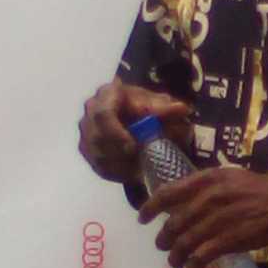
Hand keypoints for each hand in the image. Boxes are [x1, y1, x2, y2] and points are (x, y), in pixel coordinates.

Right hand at [78, 79, 192, 181]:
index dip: (116, 133)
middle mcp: (91, 111)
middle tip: (141, 161)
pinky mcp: (87, 151)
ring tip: (142, 166)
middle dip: (120, 153)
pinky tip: (134, 171)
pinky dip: (118, 173)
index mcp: (107, 94)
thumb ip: (168, 108)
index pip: (103, 114)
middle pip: (97, 138)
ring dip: (121, 165)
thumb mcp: (160, 105)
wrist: (139, 117)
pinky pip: (99, 167)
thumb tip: (181, 109)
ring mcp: (86, 132)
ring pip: (98, 155)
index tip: (133, 147)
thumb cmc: (148, 108)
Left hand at [139, 165, 267, 267]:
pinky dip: (192, 267)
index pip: (167, 193)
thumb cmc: (259, 189)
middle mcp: (207, 199)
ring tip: (174, 262)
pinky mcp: (227, 240)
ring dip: (175, 256)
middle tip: (161, 245)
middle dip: (164, 238)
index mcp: (206, 180)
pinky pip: (201, 257)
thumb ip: (204, 186)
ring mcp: (216, 220)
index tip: (142, 218)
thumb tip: (183, 199)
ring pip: (184, 243)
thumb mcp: (228, 177)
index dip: (150, 208)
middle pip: (173, 223)